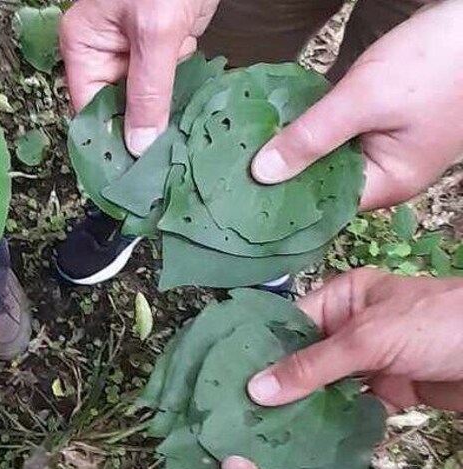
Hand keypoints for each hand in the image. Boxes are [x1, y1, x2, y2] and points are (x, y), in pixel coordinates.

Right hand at [60, 0, 218, 154]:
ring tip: (184, 135)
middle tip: (163, 159)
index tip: (129, 170)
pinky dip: (186, 93)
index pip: (91, 106)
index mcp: (85, 45)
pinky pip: (172, 83)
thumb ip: (149, 90)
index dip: (110, 137)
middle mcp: (107, 52)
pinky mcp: (167, 46)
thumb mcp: (156, 32)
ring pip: (150, 99)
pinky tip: (198, 109)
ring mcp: (138, 50)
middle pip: (120, 106)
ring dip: (169, 112)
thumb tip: (138, 144)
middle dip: (144, 126)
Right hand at [247, 268, 462, 411]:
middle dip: (280, 385)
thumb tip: (255, 389)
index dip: (262, 350)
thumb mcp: (367, 339)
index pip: (291, 323)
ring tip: (265, 432)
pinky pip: (355, 408)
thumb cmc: (436, 326)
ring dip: (305, 407)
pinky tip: (308, 442)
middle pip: (307, 357)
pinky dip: (337, 424)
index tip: (228, 379)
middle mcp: (353, 326)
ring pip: (328, 386)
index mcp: (345, 297)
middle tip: (241, 413)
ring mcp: (373, 360)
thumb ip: (312, 366)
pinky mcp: (392, 390)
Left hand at [252, 0, 462, 209]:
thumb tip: (261, 174)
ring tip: (245, 145)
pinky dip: (312, 125)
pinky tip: (278, 118)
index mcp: (388, 183)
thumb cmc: (434, 63)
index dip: (282, 199)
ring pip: (328, 156)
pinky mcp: (383, 121)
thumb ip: (311, 137)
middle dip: (283, 171)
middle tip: (233, 166)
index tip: (239, 192)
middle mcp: (387, 173)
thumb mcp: (363, 100)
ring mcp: (386, 147)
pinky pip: (338, 132)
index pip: (322, 206)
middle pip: (323, 182)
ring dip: (295, 146)